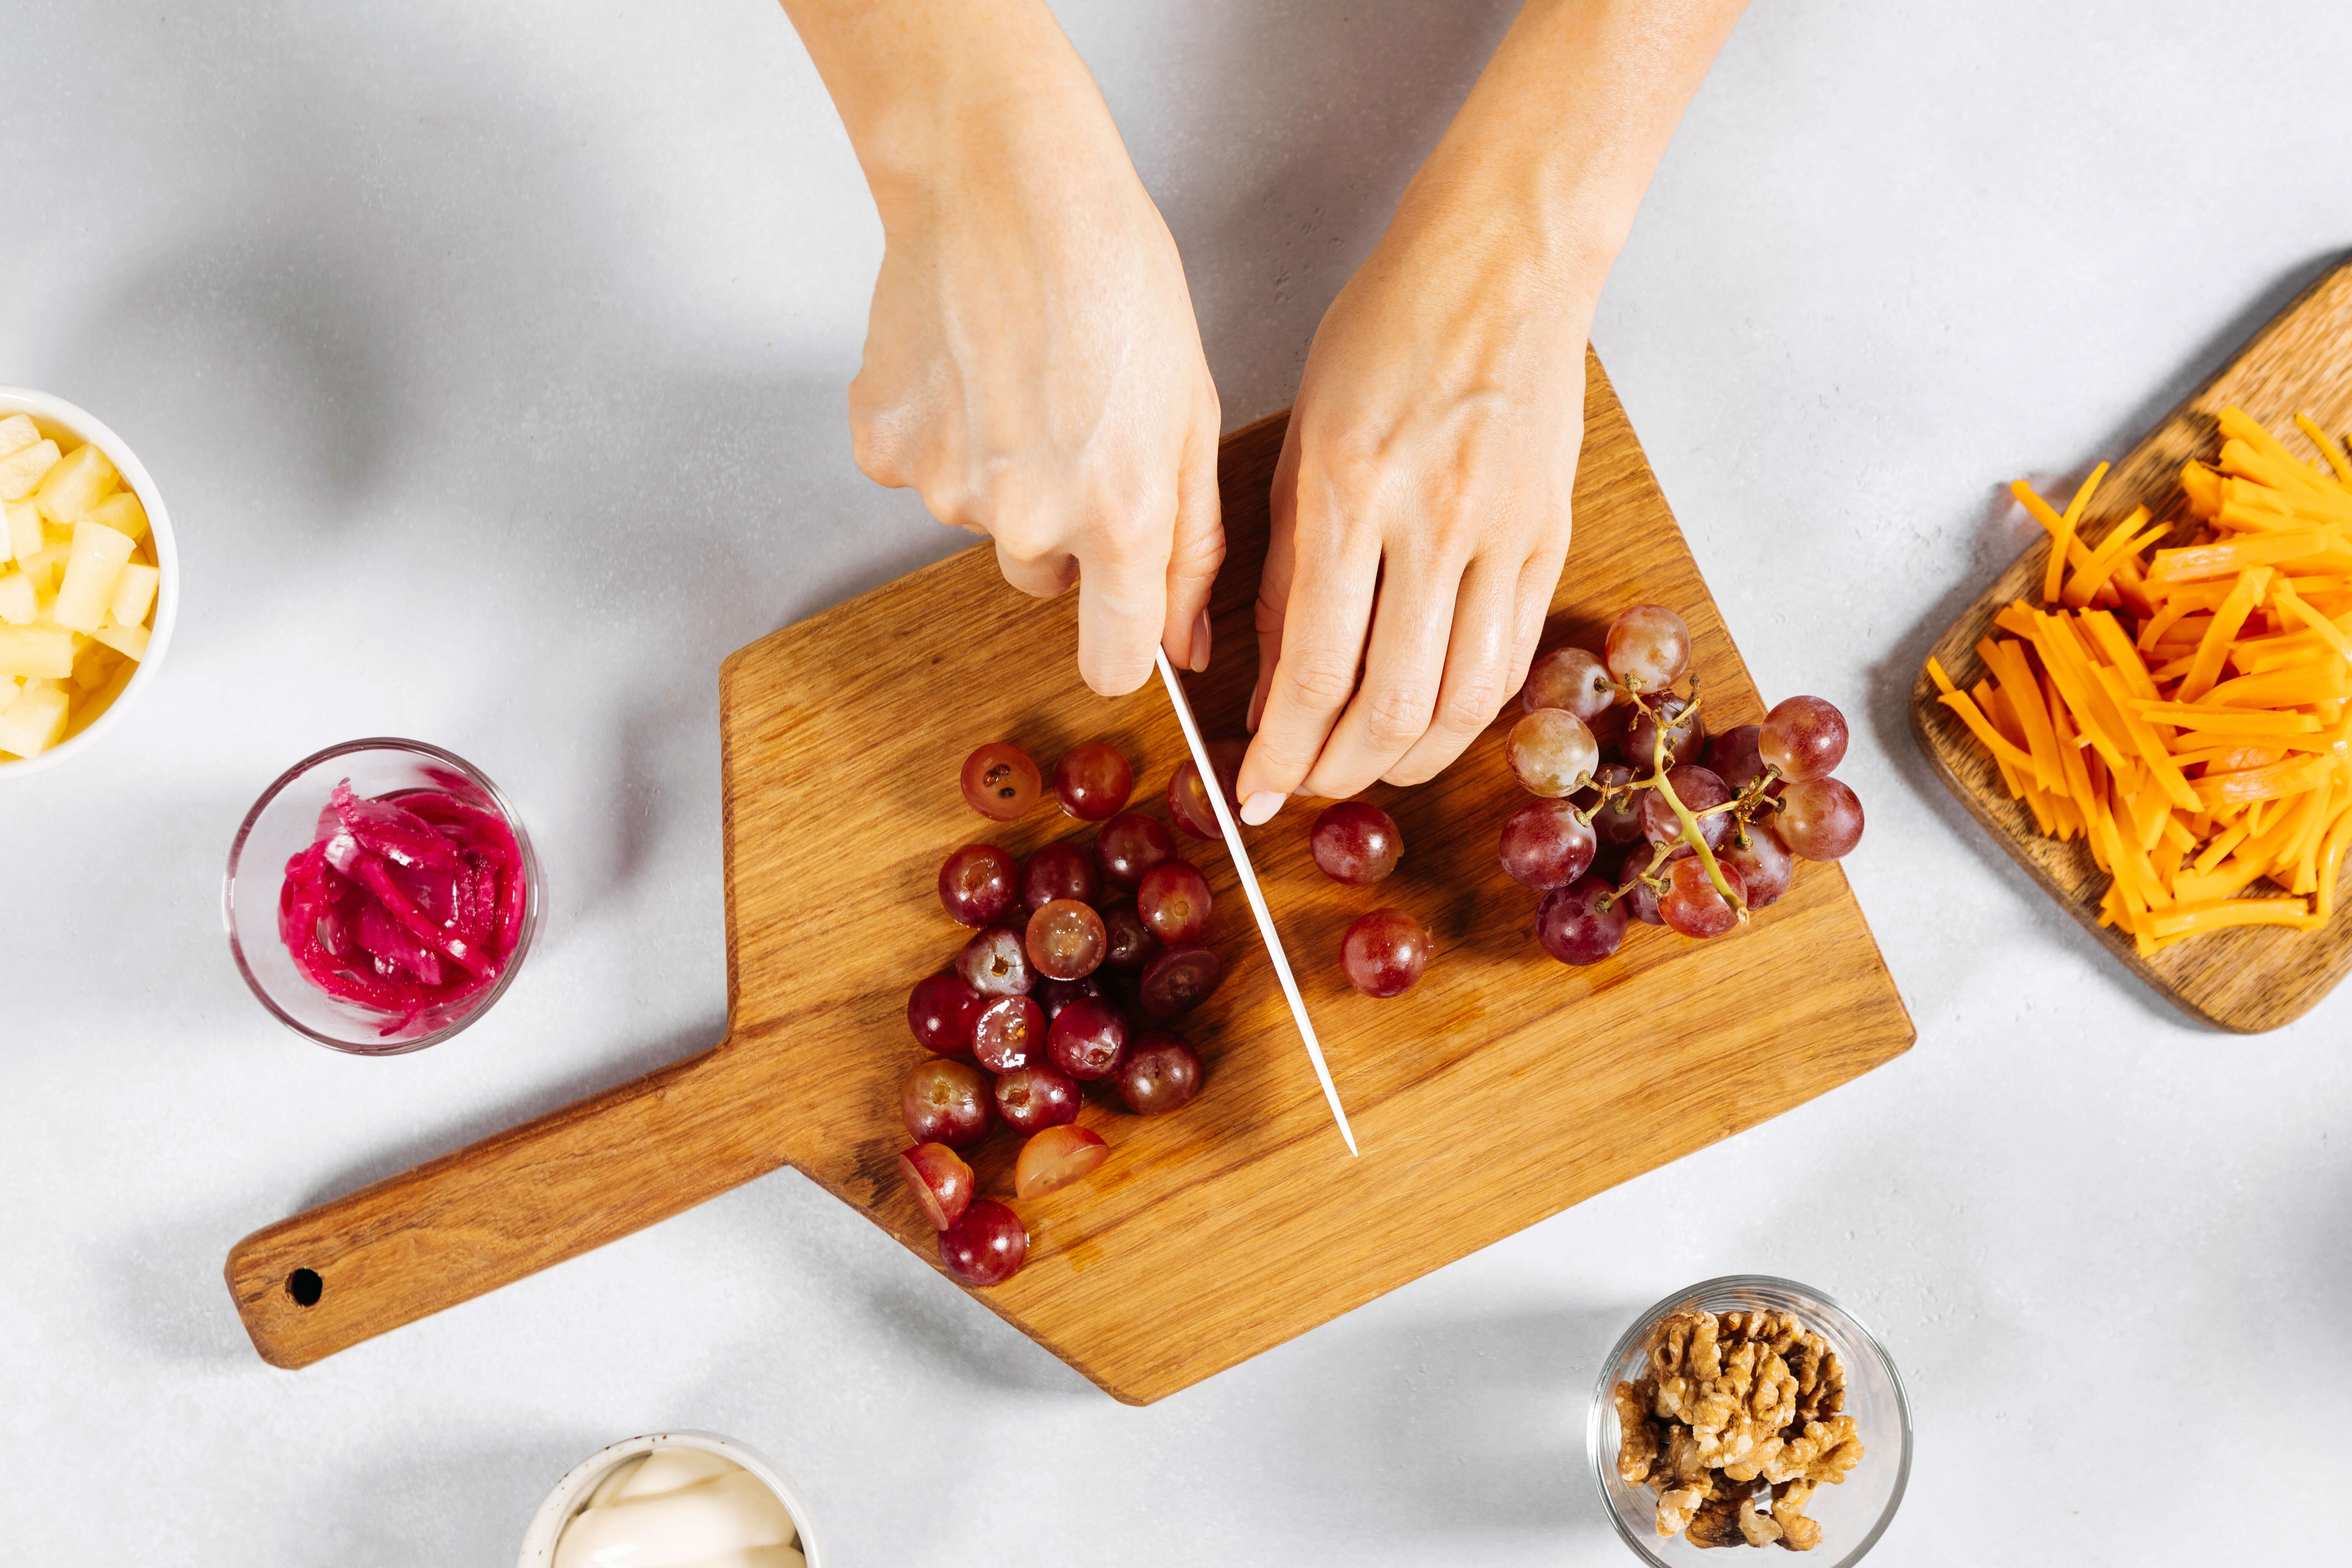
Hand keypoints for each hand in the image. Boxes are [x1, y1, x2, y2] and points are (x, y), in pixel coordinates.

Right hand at [846, 75, 1222, 694]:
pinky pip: (923, 472)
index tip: (1121, 610)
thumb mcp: (1193, 411)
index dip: (1120, 643)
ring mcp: (946, 488)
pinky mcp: (886, 449)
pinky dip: (943, 432)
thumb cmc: (1113, 273)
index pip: (1112, 665)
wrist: (1001, 180)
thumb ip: (1192, 545)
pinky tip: (968, 364)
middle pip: (1046, 581)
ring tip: (1022, 374)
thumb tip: (1186, 646)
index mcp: (1120, 517)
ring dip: (1004, 470)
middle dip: (1065, 527)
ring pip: (983, 519)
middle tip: (1074, 422)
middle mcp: (1028, 521)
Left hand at [1237, 200, 1590, 816]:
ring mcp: (1503, 532)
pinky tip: (1430, 727)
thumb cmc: (1386, 331)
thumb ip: (1285, 569)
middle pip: (1391, 704)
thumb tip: (1272, 686)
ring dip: (1408, 761)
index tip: (1256, 789)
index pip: (1315, 666)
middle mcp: (1432, 519)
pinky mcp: (1551, 536)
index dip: (1284, 751)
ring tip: (1366, 771)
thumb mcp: (1303, 439)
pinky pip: (1512, 658)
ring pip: (1463, 702)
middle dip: (1340, 772)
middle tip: (1306, 790)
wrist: (1504, 260)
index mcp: (1351, 489)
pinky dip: (1468, 715)